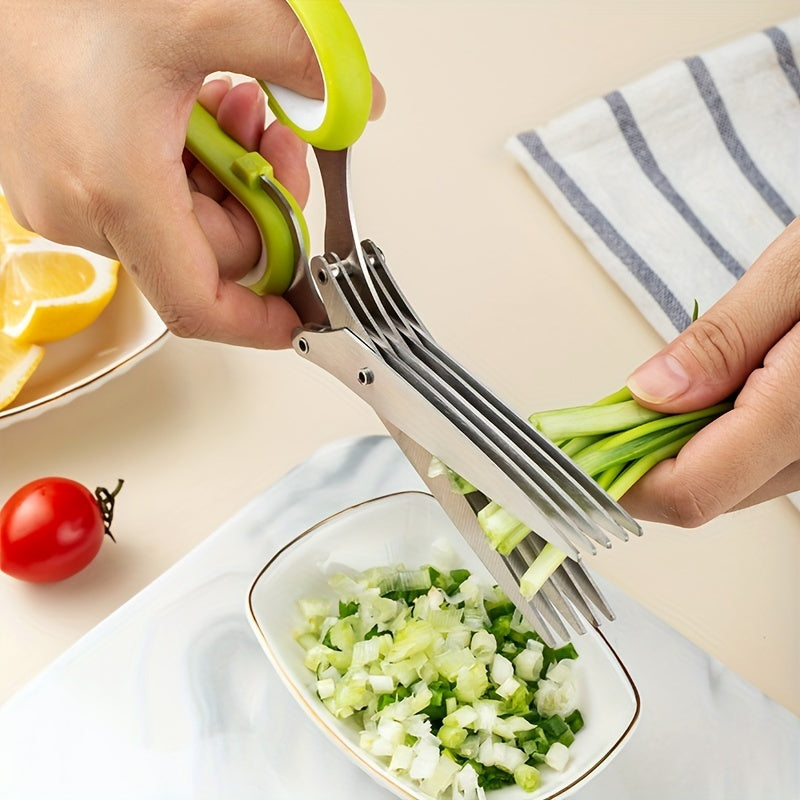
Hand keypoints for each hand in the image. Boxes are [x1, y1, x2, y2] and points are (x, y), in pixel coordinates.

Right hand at [0, 0, 384, 347]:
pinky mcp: (59, 184)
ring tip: (231, 102)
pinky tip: (191, 111)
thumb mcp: (205, 12)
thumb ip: (299, 59)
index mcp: (117, 189)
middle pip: (210, 253)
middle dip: (258, 197)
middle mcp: (81, 210)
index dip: (257, 321)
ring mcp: (65, 202)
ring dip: (225, 174)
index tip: (297, 316)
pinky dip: (186, 168)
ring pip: (182, 226)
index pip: (199, 302)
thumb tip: (357, 99)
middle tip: (276, 133)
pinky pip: (146, 204)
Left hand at [621, 216, 799, 525]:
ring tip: (653, 398)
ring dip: (674, 451)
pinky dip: (713, 439)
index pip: (692, 489)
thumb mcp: (796, 273)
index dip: (620, 480)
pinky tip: (703, 398)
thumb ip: (723, 341)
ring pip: (729, 482)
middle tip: (598, 418)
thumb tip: (647, 393)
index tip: (575, 451)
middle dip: (639, 462)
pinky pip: (757, 463)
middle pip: (704, 493)